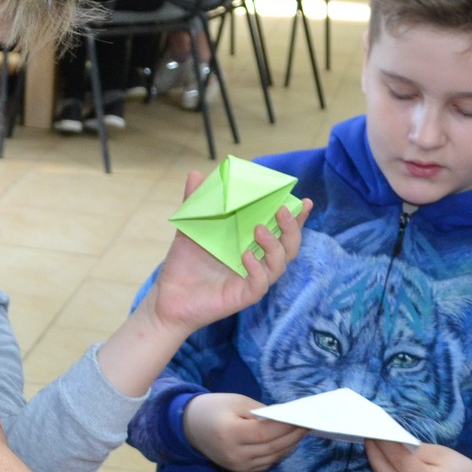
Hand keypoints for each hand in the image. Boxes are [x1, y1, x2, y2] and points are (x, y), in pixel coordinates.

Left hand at [145, 180, 306, 335]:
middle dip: (291, 228)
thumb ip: (196, 202)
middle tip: (281, 210)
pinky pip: (260, 284)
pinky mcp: (244, 296)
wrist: (168, 296)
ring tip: (259, 229)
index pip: (281, 230)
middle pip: (289, 246)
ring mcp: (252, 279)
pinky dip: (257, 269)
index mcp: (251, 243)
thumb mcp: (190, 228)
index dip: (296, 217)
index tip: (304, 201)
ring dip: (274, 245)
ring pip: (280, 264)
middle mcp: (258, 261)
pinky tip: (246, 256)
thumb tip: (196, 174)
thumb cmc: (184, 263)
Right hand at [183, 392, 304, 471]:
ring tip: (302, 432)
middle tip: (309, 424)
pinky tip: (288, 442)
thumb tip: (287, 420)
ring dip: (290, 445)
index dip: (288, 426)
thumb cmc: (213, 408)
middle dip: (294, 435)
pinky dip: (279, 453)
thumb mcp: (237, 401)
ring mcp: (238, 466)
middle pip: (273, 446)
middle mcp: (235, 454)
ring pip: (273, 457)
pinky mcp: (240, 471)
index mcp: (231, 433)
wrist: (189, 427)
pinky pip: (266, 463)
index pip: (267, 432)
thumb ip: (263, 412)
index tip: (305, 417)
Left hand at [365, 438, 471, 471]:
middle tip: (367, 434)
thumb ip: (416, 449)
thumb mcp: (444, 454)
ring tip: (372, 446)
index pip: (396, 458)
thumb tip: (394, 441)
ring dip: (375, 463)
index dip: (383, 442)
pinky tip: (381, 462)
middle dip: (374, 451)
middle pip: (383, 471)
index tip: (375, 427)